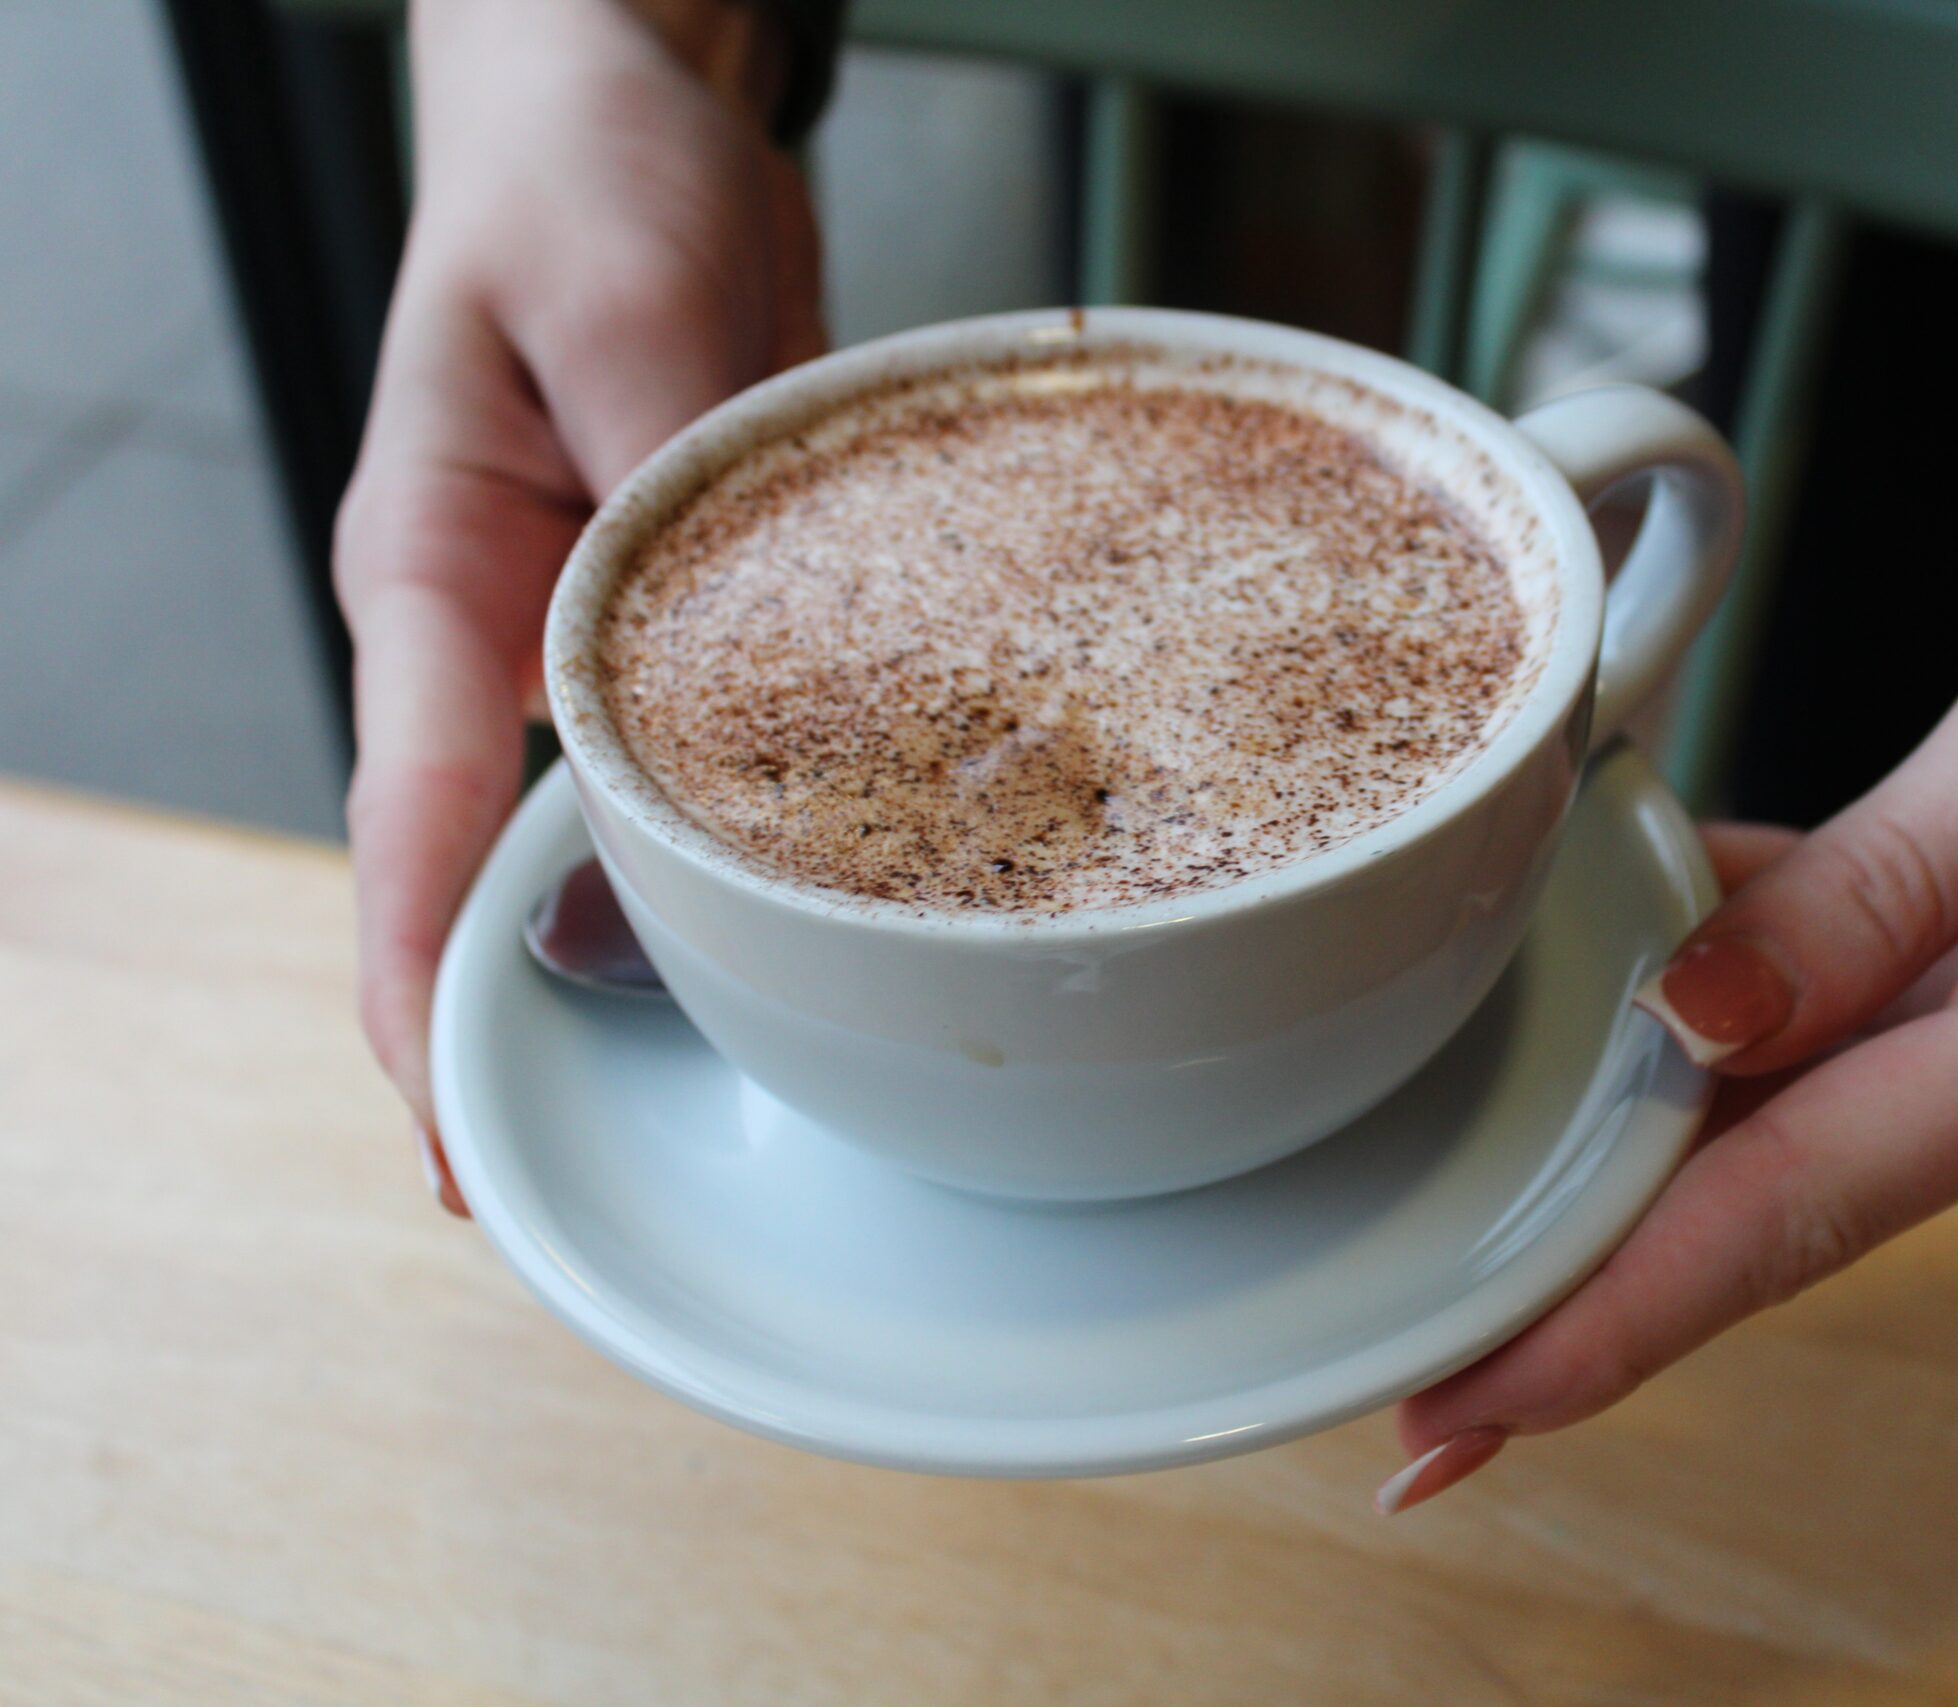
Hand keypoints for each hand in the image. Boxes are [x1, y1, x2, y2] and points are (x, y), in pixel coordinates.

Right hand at [335, 0, 824, 1208]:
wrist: (632, 104)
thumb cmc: (586, 169)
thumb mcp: (624, 298)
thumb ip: (668, 480)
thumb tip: (727, 661)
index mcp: (433, 569)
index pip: (410, 812)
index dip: (423, 976)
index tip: (447, 1114)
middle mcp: (493, 628)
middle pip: (484, 865)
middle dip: (520, 1021)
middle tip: (585, 1180)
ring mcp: (582, 631)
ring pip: (589, 832)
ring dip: (629, 960)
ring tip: (710, 1101)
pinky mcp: (678, 613)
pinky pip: (689, 759)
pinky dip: (723, 850)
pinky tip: (803, 922)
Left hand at [1382, 418, 1957, 1510]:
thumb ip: (1879, 881)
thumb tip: (1688, 1013)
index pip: (1793, 1210)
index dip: (1610, 1320)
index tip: (1463, 1411)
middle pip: (1779, 1192)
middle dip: (1593, 1267)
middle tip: (1411, 1351)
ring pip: (1816, 1112)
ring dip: (1658, 1133)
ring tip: (1480, 1177)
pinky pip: (1879, 1032)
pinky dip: (1761, 1015)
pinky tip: (1653, 968)